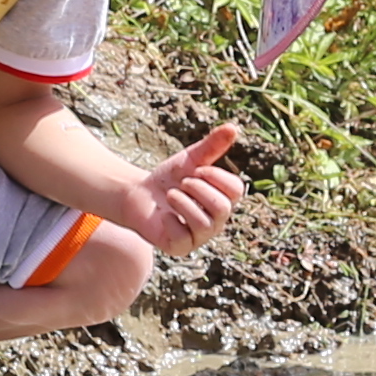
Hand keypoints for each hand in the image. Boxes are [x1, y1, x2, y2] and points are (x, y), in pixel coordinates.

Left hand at [119, 122, 245, 252]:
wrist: (138, 193)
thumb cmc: (168, 178)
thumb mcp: (189, 159)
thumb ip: (211, 146)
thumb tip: (233, 127)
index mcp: (223, 199)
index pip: (236, 190)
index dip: (217, 176)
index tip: (198, 168)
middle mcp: (216, 220)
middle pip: (223, 208)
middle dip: (199, 189)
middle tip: (183, 182)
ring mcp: (199, 236)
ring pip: (204, 224)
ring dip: (184, 203)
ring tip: (171, 195)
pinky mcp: (180, 247)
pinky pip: (184, 236)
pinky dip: (171, 220)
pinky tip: (164, 214)